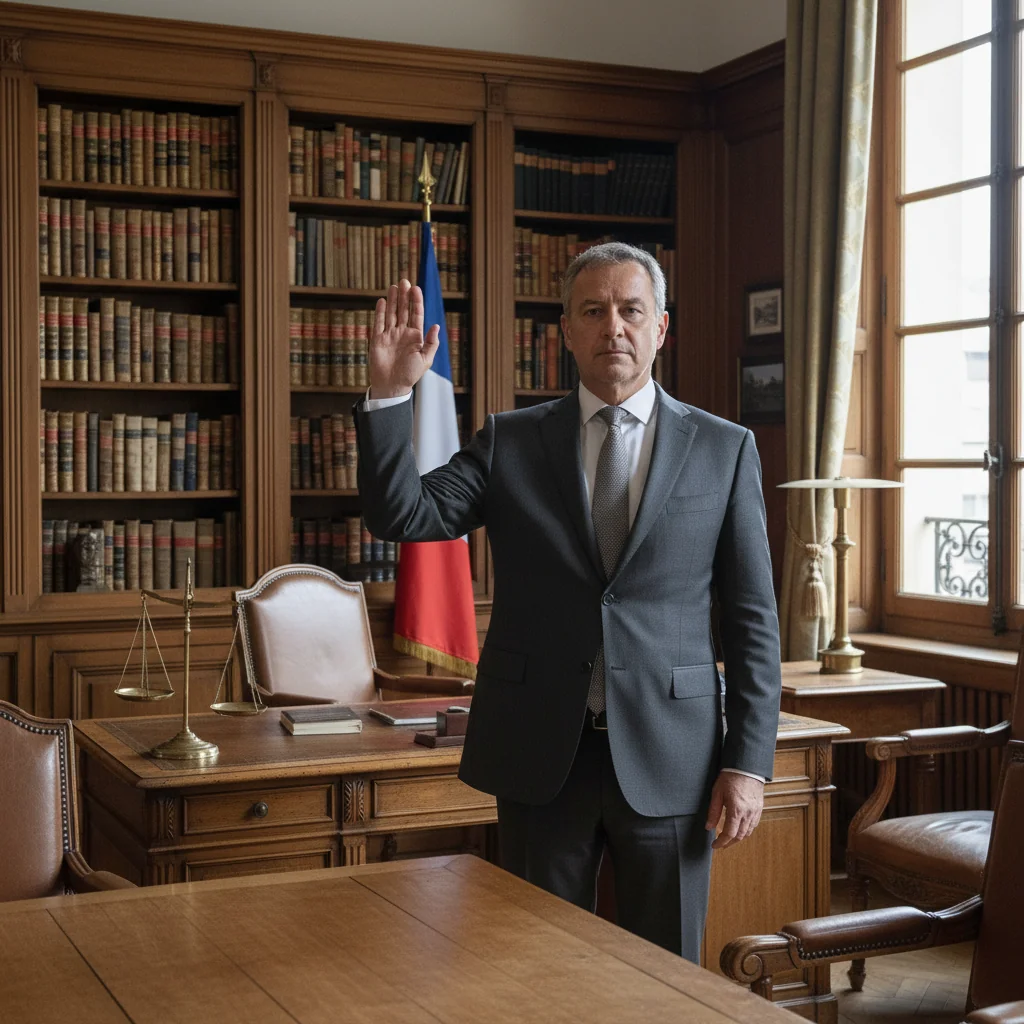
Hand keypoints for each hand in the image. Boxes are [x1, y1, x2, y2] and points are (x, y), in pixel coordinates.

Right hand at [369, 279, 439, 398]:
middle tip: (405, 281)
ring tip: (395, 286)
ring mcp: (390, 335)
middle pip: (403, 310)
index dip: (416, 301)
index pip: (416, 314)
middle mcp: (402, 333)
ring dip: (393, 300)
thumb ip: (431, 343)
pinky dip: (380, 312)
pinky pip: (379, 323)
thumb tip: (436, 326)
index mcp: (415, 336)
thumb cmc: (410, 375)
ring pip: (391, 313)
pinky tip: (383, 301)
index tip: (416, 289)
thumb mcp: (425, 360)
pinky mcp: (378, 339)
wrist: (392, 386)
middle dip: (404, 296)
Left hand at [705, 771, 763, 849]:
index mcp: (736, 810)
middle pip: (739, 836)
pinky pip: (754, 825)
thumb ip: (713, 812)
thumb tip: (708, 827)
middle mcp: (748, 814)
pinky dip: (746, 830)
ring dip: (738, 838)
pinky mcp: (759, 808)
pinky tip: (739, 829)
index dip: (721, 842)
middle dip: (729, 843)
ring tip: (728, 838)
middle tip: (720, 844)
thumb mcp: (717, 793)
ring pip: (748, 832)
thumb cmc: (730, 777)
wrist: (747, 767)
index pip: (729, 834)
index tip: (714, 845)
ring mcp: (755, 812)